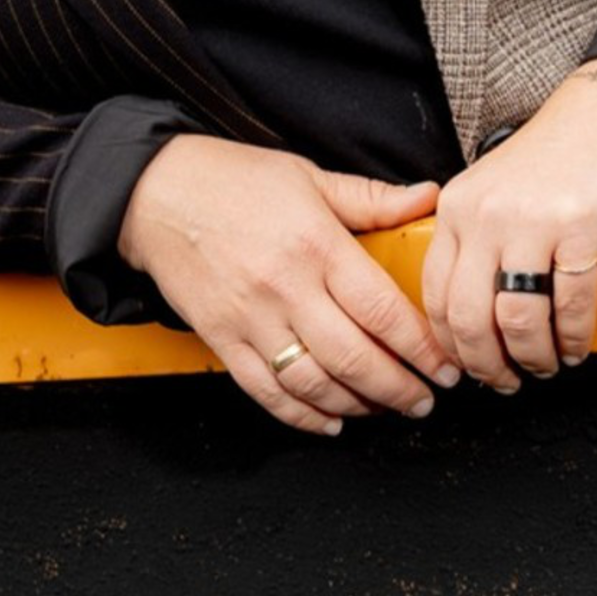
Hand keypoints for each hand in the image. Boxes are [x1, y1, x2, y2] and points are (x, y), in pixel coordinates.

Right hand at [118, 136, 445, 435]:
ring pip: (315, 384)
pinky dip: (302, 416)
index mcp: (316, 243)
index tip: (444, 366)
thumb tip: (426, 198)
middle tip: (424, 399)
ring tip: (385, 409)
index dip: (422, 348)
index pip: (384, 311)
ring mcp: (251, 318)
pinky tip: (330, 420)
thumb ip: (370, 198)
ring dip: (359, 407)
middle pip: (356, 359)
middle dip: (400, 390)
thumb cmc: (230, 179)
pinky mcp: (222, 339)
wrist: (153, 192)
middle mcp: (286, 287)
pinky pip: (267, 392)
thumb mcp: (307, 175)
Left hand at [423, 60, 596, 392]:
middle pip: (467, 316)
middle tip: (505, 382)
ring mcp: (531, 219)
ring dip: (531, 357)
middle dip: (485, 364)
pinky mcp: (580, 224)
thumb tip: (471, 313)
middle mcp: (484, 214)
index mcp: (457, 207)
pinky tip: (575, 346)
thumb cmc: (560, 153)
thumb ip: (477, 238)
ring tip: (544, 366)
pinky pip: (569, 303)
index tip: (465, 368)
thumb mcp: (495, 189)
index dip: (449, 345)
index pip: (434, 294)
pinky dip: (571, 338)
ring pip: (516, 318)